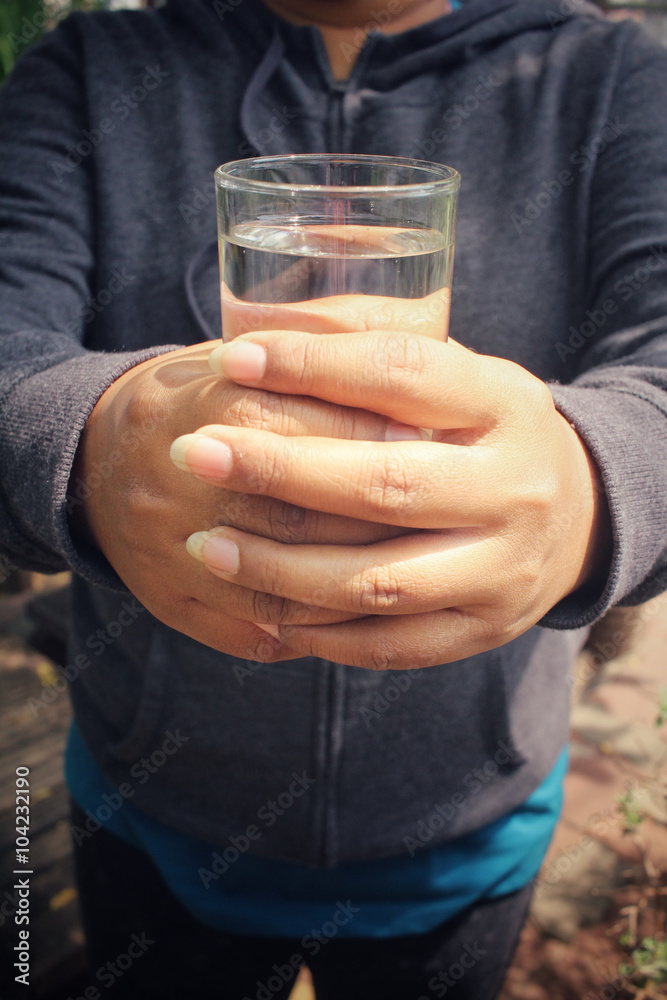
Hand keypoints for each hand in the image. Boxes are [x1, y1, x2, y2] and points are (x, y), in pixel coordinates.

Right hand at [69, 342, 412, 659]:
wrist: (98, 464)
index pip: (313, 430)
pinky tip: (367, 614)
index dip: (377, 436)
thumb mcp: (247, 351)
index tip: (435, 434)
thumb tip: (422, 360)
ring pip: (283, 586)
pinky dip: (319, 630)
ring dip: (355, 581)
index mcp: (210, 407)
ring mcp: (173, 551)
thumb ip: (328, 344)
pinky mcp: (176, 604)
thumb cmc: (198, 399)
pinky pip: (258, 631)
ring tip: (419, 566)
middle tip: (443, 511)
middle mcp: (186, 484)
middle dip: (378, 517)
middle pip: (300, 515)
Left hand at [171, 330, 611, 669]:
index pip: (403, 374)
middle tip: (196, 454)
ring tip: (207, 546)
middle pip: (386, 485)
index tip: (232, 359)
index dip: (312, 364)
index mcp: (504, 405)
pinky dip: (321, 634)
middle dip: (278, 470)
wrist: (581, 516)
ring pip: (380, 581)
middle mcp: (514, 489)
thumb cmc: (490, 432)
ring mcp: (504, 568)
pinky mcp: (486, 628)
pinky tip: (266, 610)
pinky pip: (392, 645)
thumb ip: (378, 352)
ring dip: (280, 568)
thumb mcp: (463, 374)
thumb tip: (262, 337)